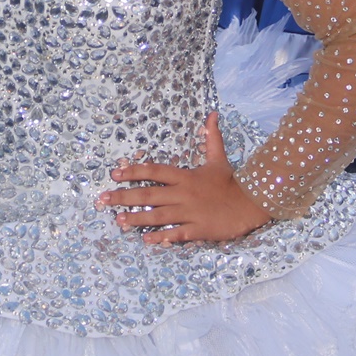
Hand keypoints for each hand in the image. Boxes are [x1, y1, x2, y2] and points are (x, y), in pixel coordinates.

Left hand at [98, 113, 272, 243]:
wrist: (252, 202)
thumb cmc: (232, 181)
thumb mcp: (219, 158)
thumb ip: (212, 138)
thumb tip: (211, 115)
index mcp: (185, 176)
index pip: (154, 171)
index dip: (133, 171)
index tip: (114, 173)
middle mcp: (183, 193)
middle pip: (148, 195)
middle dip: (123, 197)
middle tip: (103, 200)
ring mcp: (190, 212)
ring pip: (158, 216)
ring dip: (136, 218)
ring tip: (118, 220)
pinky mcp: (198, 229)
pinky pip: (176, 233)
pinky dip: (161, 237)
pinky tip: (146, 240)